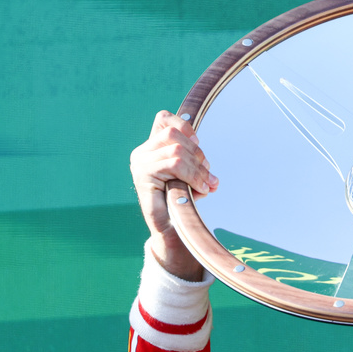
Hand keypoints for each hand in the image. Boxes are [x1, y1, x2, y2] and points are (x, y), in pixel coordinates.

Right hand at [129, 111, 217, 280]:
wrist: (172, 231)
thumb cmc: (180, 204)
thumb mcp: (191, 178)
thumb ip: (198, 165)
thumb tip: (212, 174)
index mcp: (152, 149)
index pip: (164, 119)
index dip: (185, 127)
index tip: (199, 145)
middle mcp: (142, 153)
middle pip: (175, 133)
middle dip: (198, 154)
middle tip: (208, 175)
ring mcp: (140, 163)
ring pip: (177, 150)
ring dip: (198, 168)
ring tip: (206, 185)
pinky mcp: (143, 175)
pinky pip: (175, 164)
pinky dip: (194, 175)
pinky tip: (202, 189)